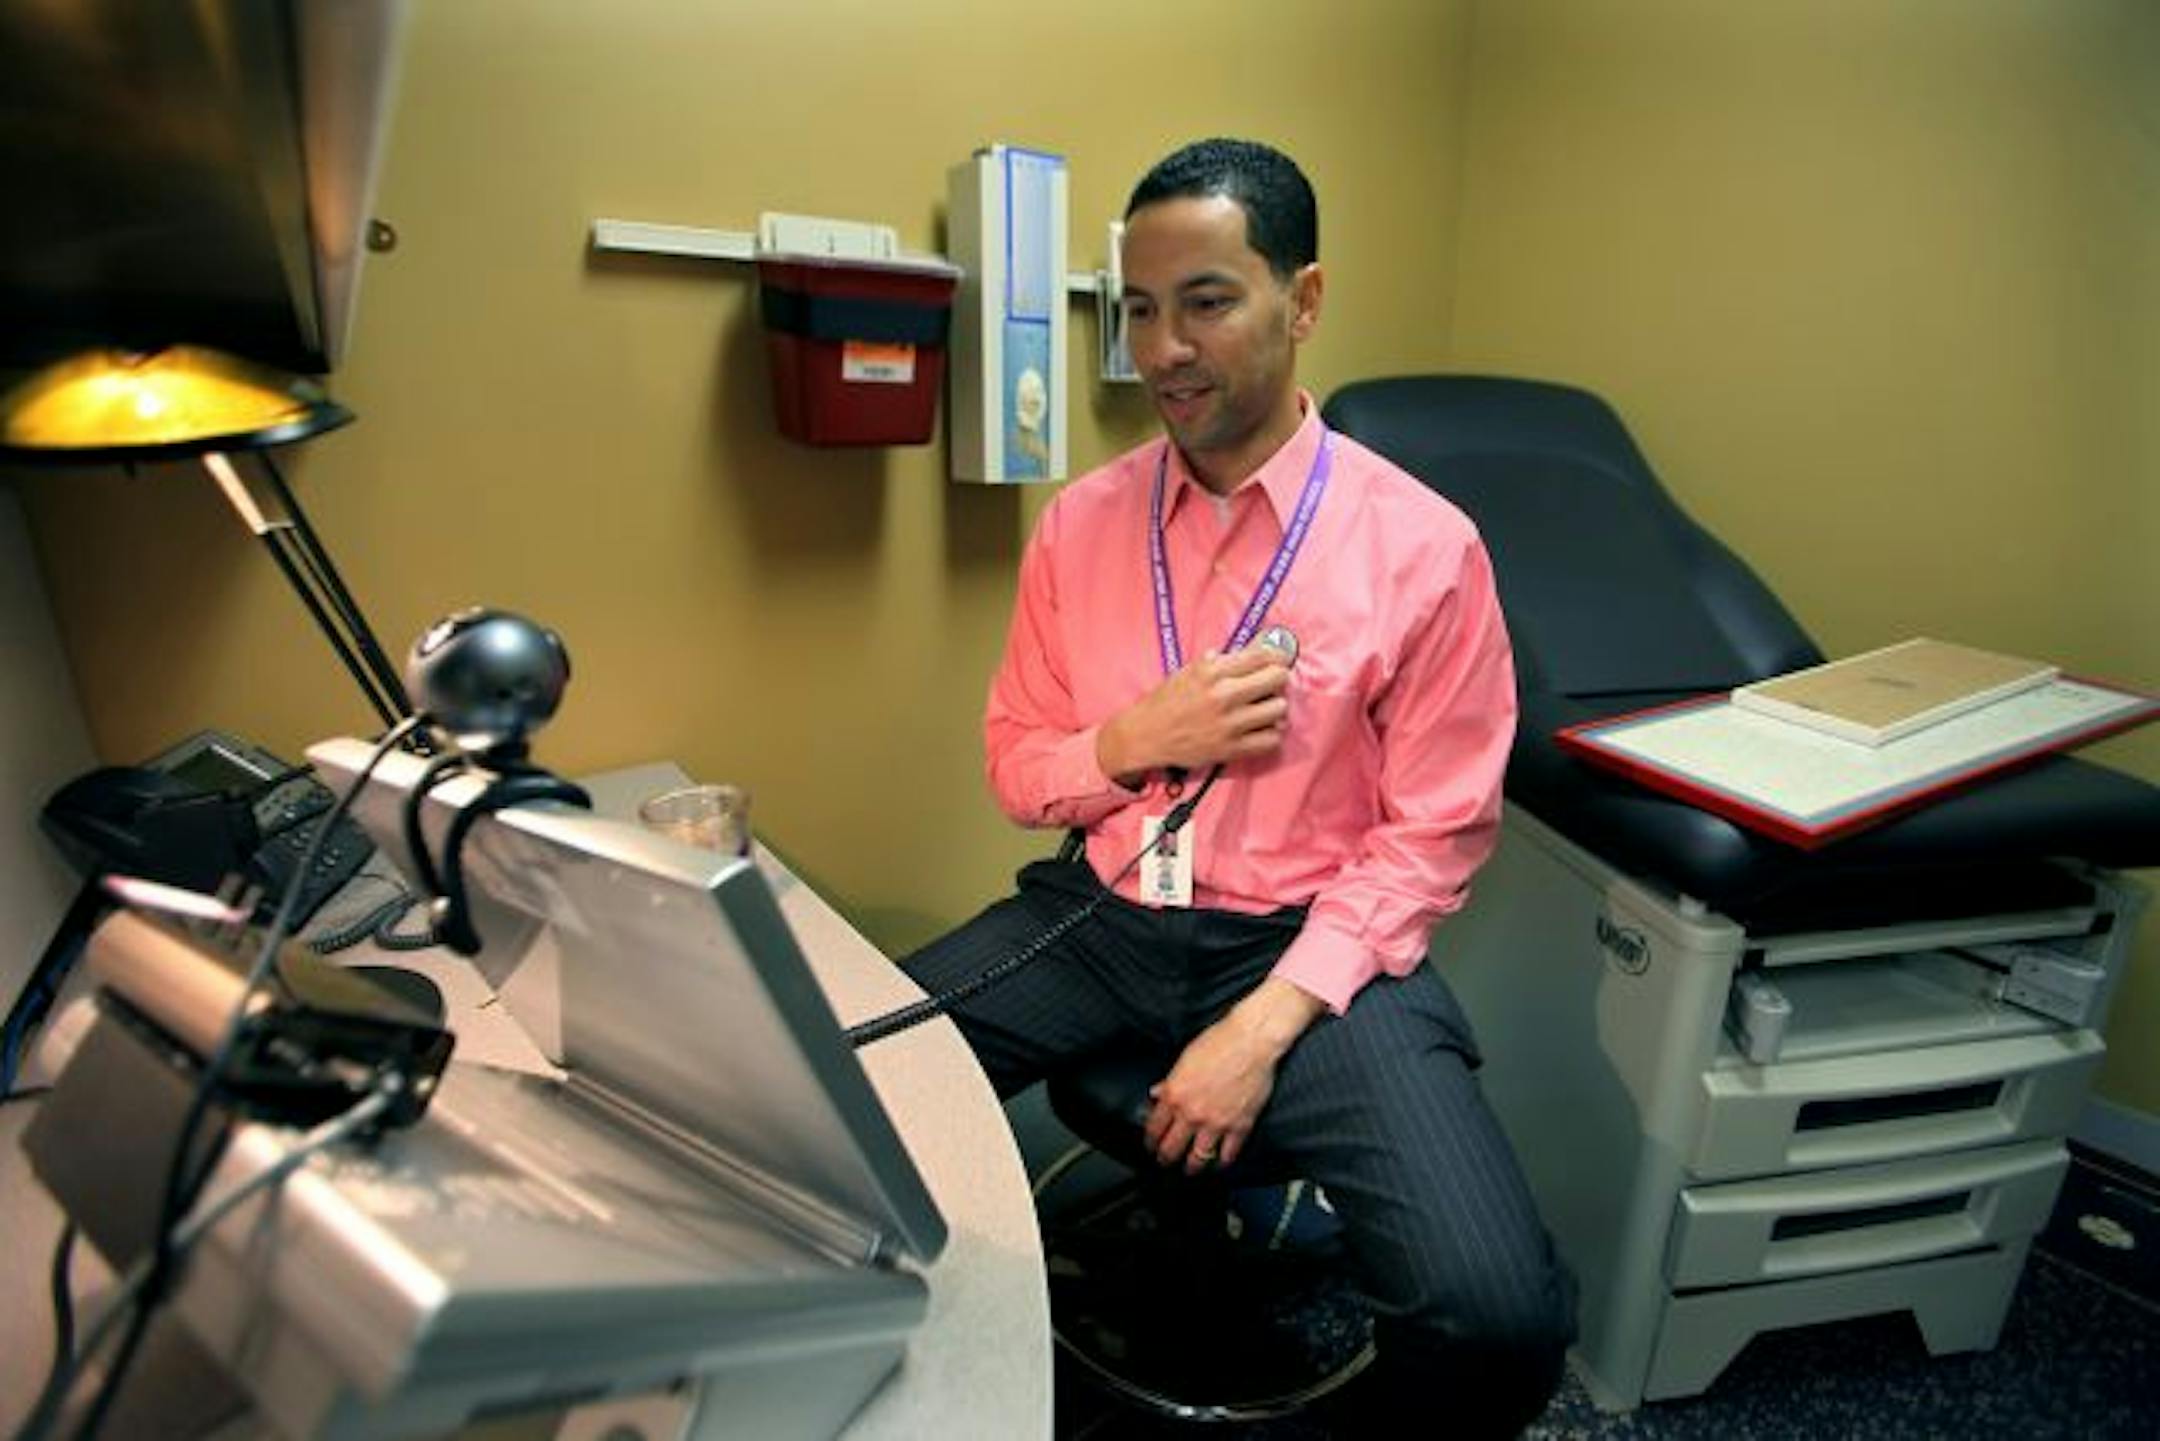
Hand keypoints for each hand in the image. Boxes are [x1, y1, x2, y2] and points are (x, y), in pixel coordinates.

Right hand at [1097, 647, 1290, 784]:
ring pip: (1280, 709)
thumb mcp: (1189, 671)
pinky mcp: (1232, 749)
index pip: (1263, 655)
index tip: (1278, 660)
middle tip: (1271, 684)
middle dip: (1278, 678)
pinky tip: (1260, 729)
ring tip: (1265, 709)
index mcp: (1213, 671)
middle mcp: (1224, 695)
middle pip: (1278, 678)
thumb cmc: (1166, 701)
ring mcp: (1230, 724)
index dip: (1276, 656)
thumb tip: (1253, 652)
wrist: (1145, 736)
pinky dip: (1271, 734)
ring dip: (1275, 707)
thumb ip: (1220, 662)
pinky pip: (1271, 739)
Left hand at [1144, 978, 1325, 1173]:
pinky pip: (1229, 1154)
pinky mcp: (1240, 1126)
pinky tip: (1220, 1163)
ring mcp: (1217, 1123)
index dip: (1150, 1142)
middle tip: (1165, 1162)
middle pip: (1172, 1149)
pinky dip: (1223, 1162)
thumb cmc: (1220, 1042)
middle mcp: (1192, 1114)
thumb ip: (1169, 1081)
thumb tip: (1157, 1093)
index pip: (1154, 1129)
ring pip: (1198, 1158)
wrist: (1251, 1041)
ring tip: (1190, 1169)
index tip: (1151, 1146)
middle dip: (1165, 1159)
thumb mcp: (1184, 1059)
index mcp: (1175, 1095)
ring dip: (1192, 1167)